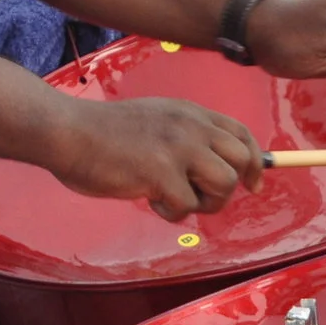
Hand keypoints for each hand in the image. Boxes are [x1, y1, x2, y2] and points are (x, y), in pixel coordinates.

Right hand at [42, 94, 261, 220]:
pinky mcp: (162, 173)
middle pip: (242, 160)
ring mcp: (178, 148)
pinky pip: (187, 206)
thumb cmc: (103, 132)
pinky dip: (170, 211)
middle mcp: (191, 126)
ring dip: (203, 202)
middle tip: (202, 197)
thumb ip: (184, 136)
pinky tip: (148, 198)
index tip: (253, 184)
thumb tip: (210, 166)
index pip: (241, 133)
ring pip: (224, 185)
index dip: (255, 162)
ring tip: (172, 198)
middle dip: (229, 187)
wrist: (70, 132)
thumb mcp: (156, 119)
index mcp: (190, 113)